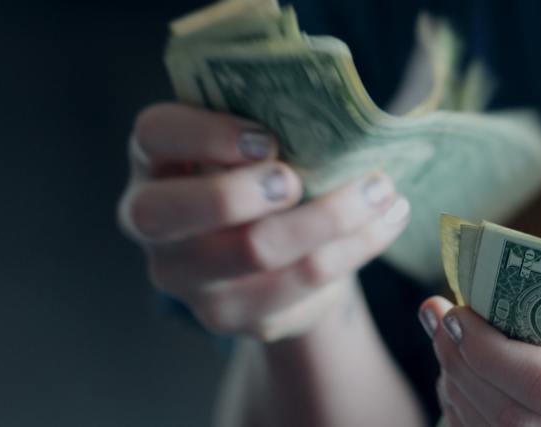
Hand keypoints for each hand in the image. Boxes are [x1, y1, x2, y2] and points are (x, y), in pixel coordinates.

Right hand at [118, 103, 410, 339]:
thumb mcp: (253, 145)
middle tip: (298, 180)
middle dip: (242, 192)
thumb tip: (336, 111)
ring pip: (252, 250)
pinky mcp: (232, 315)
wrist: (274, 262)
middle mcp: (153, 223)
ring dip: (329, 216)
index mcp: (154, 160)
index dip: (205, 134)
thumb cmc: (262, 176)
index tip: (267, 138)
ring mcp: (187, 277)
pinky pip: (300, 283)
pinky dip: (355, 247)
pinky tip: (387, 220)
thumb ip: (269, 125)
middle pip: (173, 212)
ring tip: (380, 190)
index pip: (154, 135)